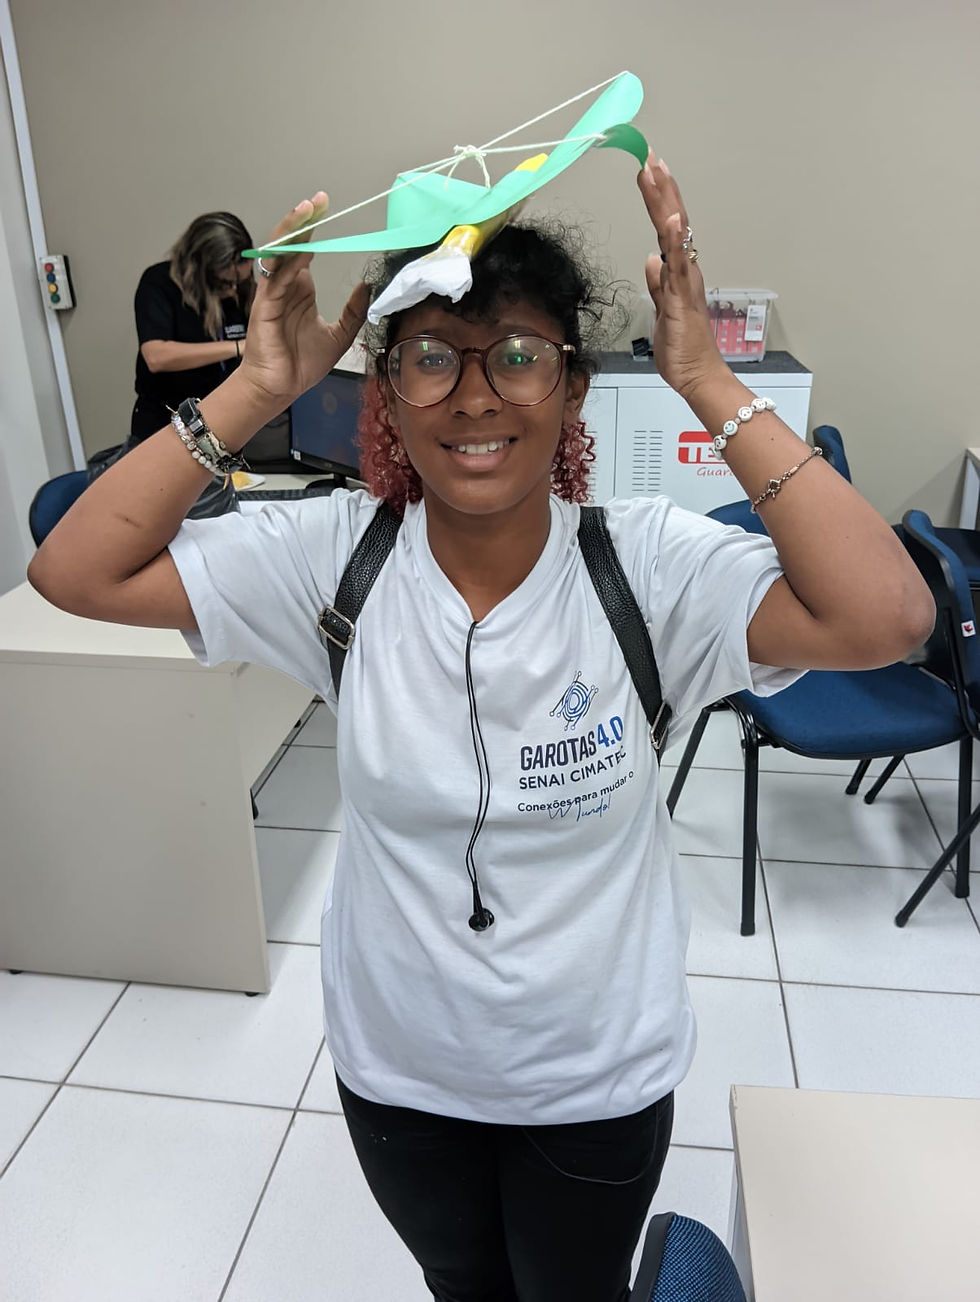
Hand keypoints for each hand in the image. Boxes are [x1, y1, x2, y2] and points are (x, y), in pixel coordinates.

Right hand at [238, 193, 369, 407]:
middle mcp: (284, 285)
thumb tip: (368, 286)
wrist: (280, 388)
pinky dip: (286, 262)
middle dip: (303, 219)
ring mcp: (272, 294)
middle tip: (319, 200)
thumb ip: (354, 311)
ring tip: (305, 210)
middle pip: (291, 243)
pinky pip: (274, 279)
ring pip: (278, 254)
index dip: (313, 227)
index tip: (326, 207)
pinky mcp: (265, 307)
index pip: (304, 249)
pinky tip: (299, 249)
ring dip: (291, 231)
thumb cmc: (301, 364)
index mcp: (299, 288)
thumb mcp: (340, 335)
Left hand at [636, 154, 726, 402]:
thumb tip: (650, 260)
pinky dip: (675, 239)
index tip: (648, 172)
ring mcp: (686, 281)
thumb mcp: (660, 312)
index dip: (657, 200)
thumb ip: (657, 286)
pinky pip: (680, 263)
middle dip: (661, 188)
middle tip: (650, 156)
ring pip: (676, 233)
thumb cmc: (681, 349)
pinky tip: (671, 217)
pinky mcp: (683, 297)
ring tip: (657, 170)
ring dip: (666, 202)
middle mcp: (686, 271)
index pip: (666, 230)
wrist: (697, 376)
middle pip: (672, 221)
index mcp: (678, 274)